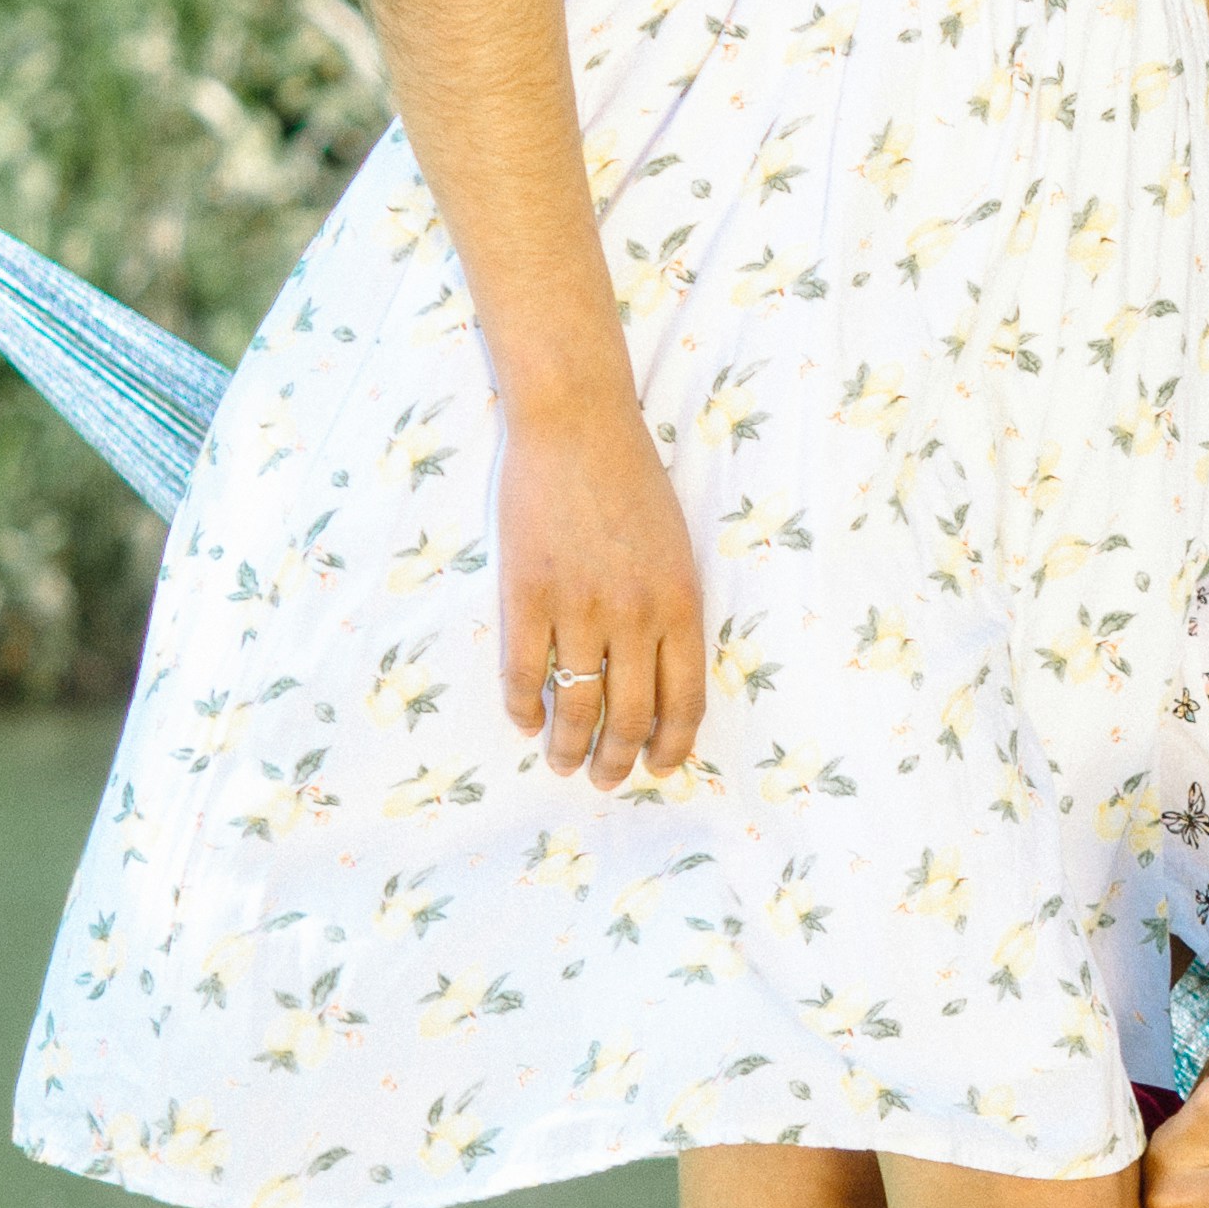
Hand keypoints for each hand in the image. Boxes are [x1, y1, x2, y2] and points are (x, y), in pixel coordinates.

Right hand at [497, 398, 708, 790]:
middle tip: (605, 780)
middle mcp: (635, 616)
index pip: (684, 703)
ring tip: (563, 764)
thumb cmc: (632, 483)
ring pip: (575, 706)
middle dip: (617, 762)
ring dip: (569, 747)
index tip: (658, 767)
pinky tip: (525, 720)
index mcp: (681, 606)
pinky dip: (524, 707)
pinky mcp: (527, 594)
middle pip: (629, 718)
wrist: (577, 427)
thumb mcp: (676, 551)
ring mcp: (579, 608)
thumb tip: (660, 678)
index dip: (671, 747)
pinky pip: (524, 673)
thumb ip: (671, 613)